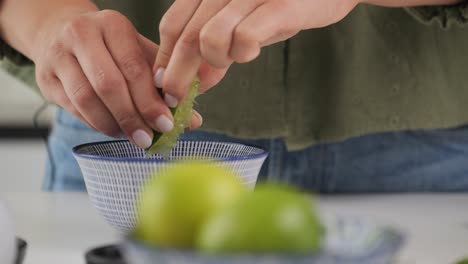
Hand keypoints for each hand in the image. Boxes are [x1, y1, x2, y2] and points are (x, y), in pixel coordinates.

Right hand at [31, 9, 201, 148]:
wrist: (62, 34)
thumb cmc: (111, 48)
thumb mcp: (140, 55)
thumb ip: (165, 84)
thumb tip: (192, 120)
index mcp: (113, 25)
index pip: (134, 67)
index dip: (151, 100)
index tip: (166, 124)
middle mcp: (82, 35)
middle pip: (109, 85)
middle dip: (132, 117)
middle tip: (148, 139)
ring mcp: (58, 55)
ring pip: (86, 99)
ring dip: (113, 125)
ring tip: (132, 138)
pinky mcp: (45, 78)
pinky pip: (73, 109)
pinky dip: (96, 124)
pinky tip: (113, 130)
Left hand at [153, 0, 357, 104]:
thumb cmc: (284, 6)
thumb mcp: (244, 24)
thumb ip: (218, 49)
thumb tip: (196, 82)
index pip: (172, 25)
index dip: (164, 58)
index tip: (164, 85)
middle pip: (185, 37)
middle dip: (177, 76)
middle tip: (176, 100)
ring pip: (208, 39)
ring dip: (215, 62)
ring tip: (233, 60)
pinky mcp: (278, 4)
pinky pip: (245, 37)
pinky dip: (243, 53)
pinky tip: (251, 51)